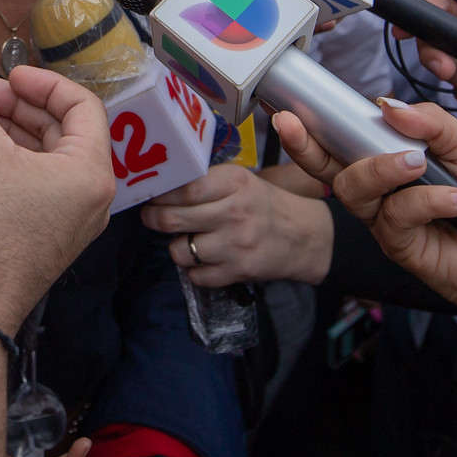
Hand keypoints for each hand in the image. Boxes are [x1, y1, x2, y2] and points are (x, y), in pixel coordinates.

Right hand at [0, 68, 115, 332]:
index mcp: (90, 173)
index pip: (82, 105)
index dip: (43, 82)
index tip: (9, 76)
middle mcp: (91, 198)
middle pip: (65, 131)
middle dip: (23, 107)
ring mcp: (71, 222)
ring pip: (48, 159)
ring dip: (14, 133)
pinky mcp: (48, 238)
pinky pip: (38, 186)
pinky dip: (12, 163)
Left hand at [140, 163, 334, 286]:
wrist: (304, 236)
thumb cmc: (261, 204)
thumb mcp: (240, 180)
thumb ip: (205, 180)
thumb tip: (160, 182)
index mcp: (234, 182)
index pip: (184, 187)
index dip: (161, 193)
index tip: (152, 194)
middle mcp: (234, 212)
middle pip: (172, 219)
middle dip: (153, 218)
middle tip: (152, 216)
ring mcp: (236, 244)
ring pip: (179, 251)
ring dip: (176, 247)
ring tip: (186, 239)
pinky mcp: (238, 272)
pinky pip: (195, 276)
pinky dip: (194, 270)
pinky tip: (204, 258)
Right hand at [274, 100, 456, 329]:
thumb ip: (433, 125)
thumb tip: (387, 105)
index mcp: (400, 160)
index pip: (350, 139)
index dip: (318, 125)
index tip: (293, 108)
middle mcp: (389, 191)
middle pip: (333, 167)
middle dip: (310, 146)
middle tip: (299, 124)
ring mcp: (391, 221)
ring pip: (356, 189)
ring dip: (383, 169)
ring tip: (419, 164)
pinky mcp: (401, 248)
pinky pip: (395, 217)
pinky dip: (426, 201)